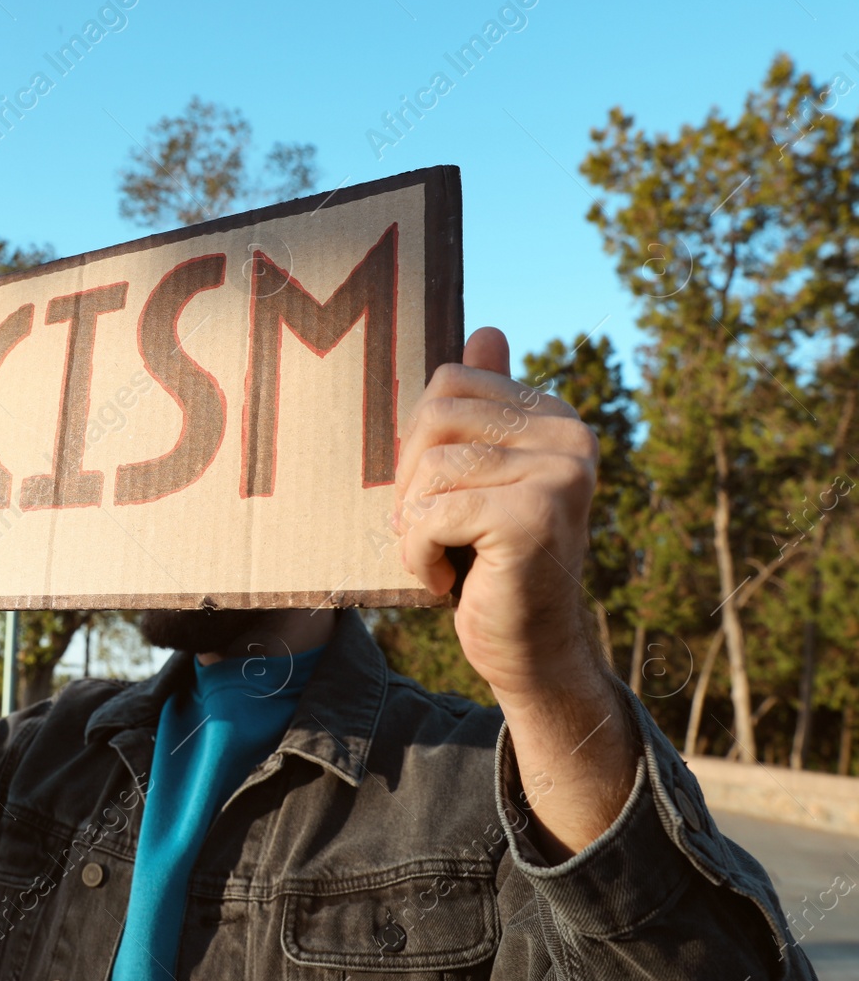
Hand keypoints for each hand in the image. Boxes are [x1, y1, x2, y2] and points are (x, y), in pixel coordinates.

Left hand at [394, 328, 634, 859]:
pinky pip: (434, 512)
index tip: (440, 494)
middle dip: (411, 481)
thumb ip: (484, 409)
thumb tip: (486, 330)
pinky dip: (419, 552)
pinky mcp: (536, 515)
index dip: (418, 443)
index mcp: (553, 415)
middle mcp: (569, 434)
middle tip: (434, 531)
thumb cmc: (491, 563)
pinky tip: (447, 578)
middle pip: (433, 415)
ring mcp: (560, 472)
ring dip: (415, 524)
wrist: (529, 651)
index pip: (447, 383)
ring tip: (445, 556)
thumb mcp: (479, 479)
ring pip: (431, 467)